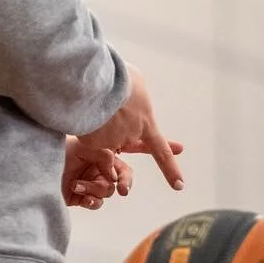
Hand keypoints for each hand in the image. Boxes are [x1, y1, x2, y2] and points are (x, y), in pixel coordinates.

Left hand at [62, 137, 131, 209]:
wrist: (36, 169)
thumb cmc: (58, 151)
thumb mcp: (83, 146)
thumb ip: (103, 155)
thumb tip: (114, 175)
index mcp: (101, 157)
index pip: (121, 169)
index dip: (126, 178)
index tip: (122, 188)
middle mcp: (97, 171)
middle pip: (115, 184)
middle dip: (103, 185)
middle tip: (101, 188)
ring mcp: (89, 185)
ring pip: (104, 194)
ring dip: (92, 190)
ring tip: (75, 185)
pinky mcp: (80, 197)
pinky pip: (94, 203)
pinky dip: (91, 202)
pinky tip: (82, 197)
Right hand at [79, 67, 184, 191]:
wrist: (96, 81)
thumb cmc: (115, 76)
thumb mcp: (134, 80)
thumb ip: (134, 95)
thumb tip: (129, 98)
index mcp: (145, 122)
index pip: (161, 151)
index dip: (170, 169)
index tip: (179, 186)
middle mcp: (131, 135)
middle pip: (120, 137)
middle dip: (113, 122)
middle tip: (108, 104)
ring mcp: (113, 141)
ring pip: (101, 136)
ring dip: (96, 121)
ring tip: (93, 102)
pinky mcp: (95, 144)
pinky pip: (87, 139)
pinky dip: (83, 126)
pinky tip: (84, 112)